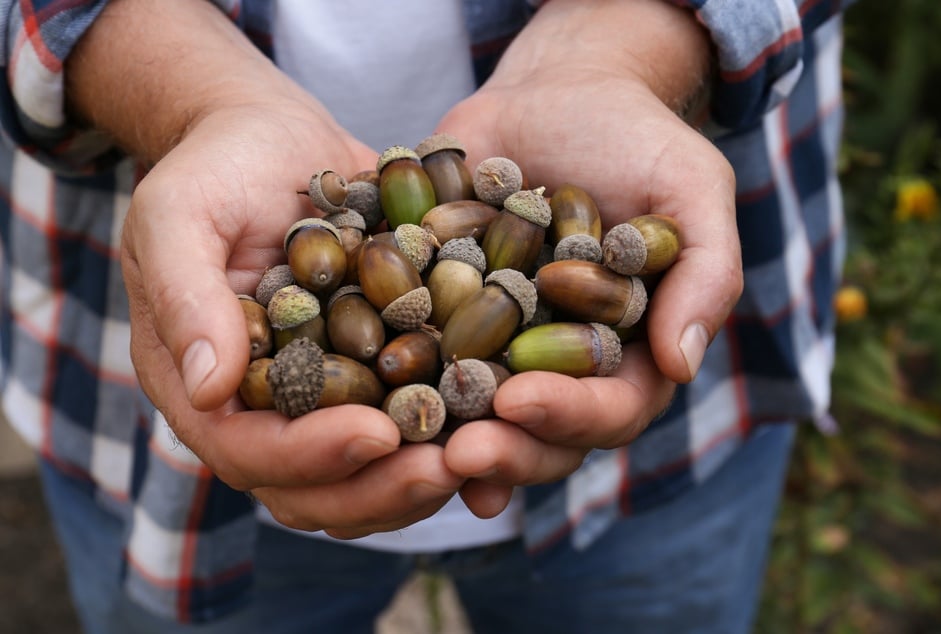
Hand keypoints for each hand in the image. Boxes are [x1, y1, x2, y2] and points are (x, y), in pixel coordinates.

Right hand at [67, 0, 466, 537]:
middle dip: (382, 487)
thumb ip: (188, 297)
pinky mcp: (378, 372)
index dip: (311, 456)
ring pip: (371, 472)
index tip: (376, 433)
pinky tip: (509, 420)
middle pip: (317, 488)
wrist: (274, 140)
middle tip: (448, 466)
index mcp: (208, 388)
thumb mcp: (179, 216)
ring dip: (426, 475)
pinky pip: (413, 419)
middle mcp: (268, 409)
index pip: (251, 452)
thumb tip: (209, 391)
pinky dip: (456, 430)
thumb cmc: (216, 169)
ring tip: (489, 452)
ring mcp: (327, 396)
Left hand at [435, 0, 741, 511]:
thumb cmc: (635, 138)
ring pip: (476, 414)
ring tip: (404, 438)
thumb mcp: (689, 190)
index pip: (612, 407)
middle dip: (504, 448)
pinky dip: (392, 381)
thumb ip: (704, 272)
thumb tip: (681, 363)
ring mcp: (500, 346)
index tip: (521, 399)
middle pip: (540, 432)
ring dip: (443, 437)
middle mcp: (561, 364)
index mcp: (627, 352)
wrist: (556, 92)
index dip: (570, 415)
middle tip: (460, 451)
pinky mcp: (444, 315)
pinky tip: (360, 396)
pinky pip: (419, 356)